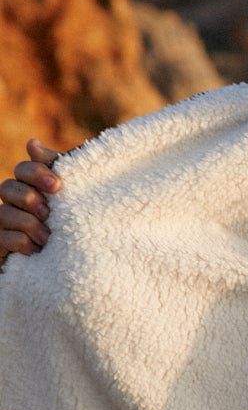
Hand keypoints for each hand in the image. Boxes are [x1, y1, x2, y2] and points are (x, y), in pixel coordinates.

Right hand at [0, 139, 62, 266]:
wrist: (78, 267)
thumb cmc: (74, 228)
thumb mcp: (73, 199)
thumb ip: (58, 171)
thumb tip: (31, 143)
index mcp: (32, 187)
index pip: (23, 169)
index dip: (36, 173)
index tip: (58, 186)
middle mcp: (14, 203)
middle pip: (8, 187)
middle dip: (28, 198)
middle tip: (48, 213)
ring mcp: (3, 224)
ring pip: (4, 213)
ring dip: (29, 225)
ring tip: (49, 238)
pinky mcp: (0, 246)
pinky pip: (2, 238)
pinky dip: (22, 243)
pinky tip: (37, 251)